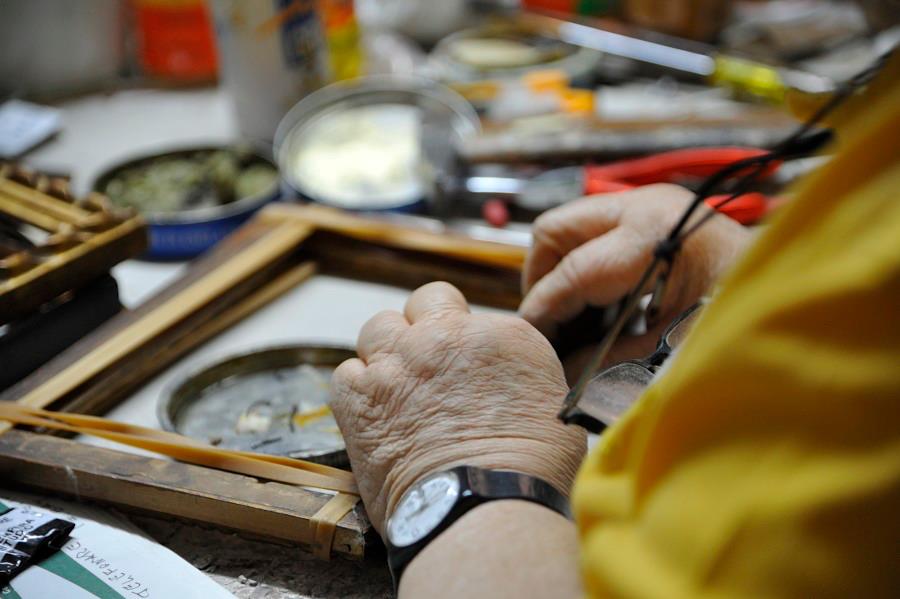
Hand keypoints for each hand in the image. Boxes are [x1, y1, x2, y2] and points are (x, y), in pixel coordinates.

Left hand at [330, 282, 586, 533]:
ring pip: (378, 327)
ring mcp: (399, 362)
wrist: (487, 505)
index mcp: (502, 335)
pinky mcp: (360, 397)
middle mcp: (446, 336)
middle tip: (428, 364)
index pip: (474, 317)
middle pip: (424, 301)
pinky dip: (356, 391)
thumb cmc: (531, 471)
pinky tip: (372, 414)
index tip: (465, 367)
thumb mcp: (554, 407)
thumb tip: (507, 387)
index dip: (466, 341)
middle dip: (423, 325)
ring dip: (386, 351)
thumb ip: (522, 379)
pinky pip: (345, 374)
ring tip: (395, 386)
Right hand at [520, 184, 751, 369]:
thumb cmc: (740, 321)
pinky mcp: (656, 211)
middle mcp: (644, 206)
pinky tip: (601, 306)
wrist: (796, 298)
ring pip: (572, 227)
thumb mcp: (668, 346)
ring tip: (573, 319)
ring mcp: (650, 203)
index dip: (542, 313)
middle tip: (547, 323)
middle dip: (542, 278)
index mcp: (649, 237)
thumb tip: (558, 370)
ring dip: (564, 270)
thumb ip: (605, 357)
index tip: (529, 343)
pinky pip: (598, 232)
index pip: (569, 274)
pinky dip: (588, 266)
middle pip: (555, 231)